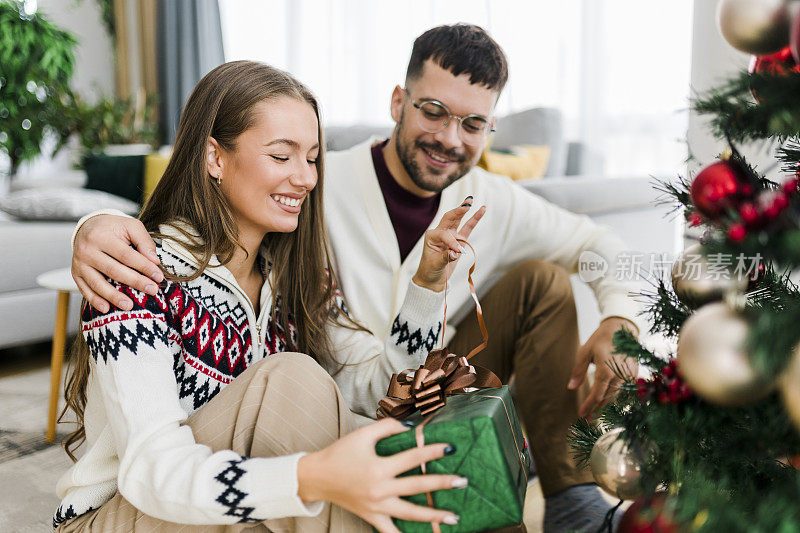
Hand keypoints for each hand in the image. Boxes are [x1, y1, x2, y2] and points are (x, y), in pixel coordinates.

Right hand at [72, 214, 162, 312]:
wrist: (88, 227)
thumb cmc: (114, 228)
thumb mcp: (130, 226)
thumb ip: (144, 241)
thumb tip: (154, 261)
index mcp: (101, 236)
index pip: (126, 255)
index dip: (144, 267)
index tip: (159, 277)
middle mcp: (87, 250)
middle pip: (113, 270)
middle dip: (135, 282)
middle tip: (152, 290)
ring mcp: (79, 263)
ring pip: (97, 283)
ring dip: (114, 296)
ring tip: (129, 305)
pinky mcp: (76, 273)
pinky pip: (84, 289)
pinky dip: (95, 300)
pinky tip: (106, 308)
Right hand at [297, 418, 464, 532]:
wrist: (317, 477)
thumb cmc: (340, 453)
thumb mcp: (362, 435)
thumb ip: (388, 427)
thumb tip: (412, 426)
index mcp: (378, 467)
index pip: (412, 458)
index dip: (432, 452)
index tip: (450, 447)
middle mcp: (379, 489)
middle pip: (417, 487)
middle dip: (442, 484)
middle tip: (462, 481)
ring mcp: (376, 507)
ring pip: (410, 514)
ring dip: (434, 516)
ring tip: (455, 517)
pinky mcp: (371, 517)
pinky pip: (390, 531)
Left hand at [412, 196, 485, 292]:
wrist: (432, 278)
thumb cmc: (430, 270)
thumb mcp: (436, 264)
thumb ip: (446, 257)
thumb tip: (456, 253)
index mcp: (432, 236)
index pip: (445, 234)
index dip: (452, 242)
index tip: (457, 253)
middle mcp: (440, 232)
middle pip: (450, 218)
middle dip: (458, 210)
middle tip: (468, 203)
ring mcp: (450, 235)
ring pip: (458, 220)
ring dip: (464, 209)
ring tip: (470, 199)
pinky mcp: (458, 240)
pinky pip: (467, 228)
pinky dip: (474, 220)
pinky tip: (481, 210)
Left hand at [568, 317, 638, 417]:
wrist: (621, 329)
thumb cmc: (600, 339)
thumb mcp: (585, 352)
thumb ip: (578, 371)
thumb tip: (571, 387)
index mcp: (606, 371)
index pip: (596, 396)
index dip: (588, 407)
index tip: (581, 415)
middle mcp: (619, 376)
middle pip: (607, 400)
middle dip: (596, 411)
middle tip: (587, 420)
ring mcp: (629, 376)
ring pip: (617, 397)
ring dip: (606, 407)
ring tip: (596, 415)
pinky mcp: (634, 375)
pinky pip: (625, 391)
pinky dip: (617, 399)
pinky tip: (609, 404)